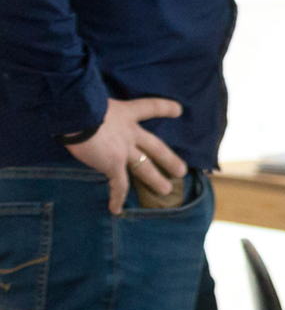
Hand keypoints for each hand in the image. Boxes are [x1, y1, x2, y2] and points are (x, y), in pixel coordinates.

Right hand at [65, 97, 186, 214]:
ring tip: (167, 190)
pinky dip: (117, 198)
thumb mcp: (94, 100)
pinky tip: (117, 209)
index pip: (150, 107)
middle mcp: (130, 132)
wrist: (78, 114)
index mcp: (126, 112)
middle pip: (155, 146)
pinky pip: (118, 184)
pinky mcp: (114, 164)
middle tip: (181, 171)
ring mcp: (124, 150)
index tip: (178, 110)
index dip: (165, 108)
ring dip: (155, 180)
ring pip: (144, 168)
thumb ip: (96, 108)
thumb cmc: (81, 103)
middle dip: (169, 159)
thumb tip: (83, 110)